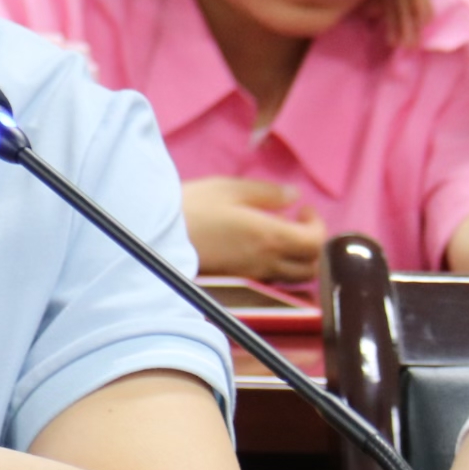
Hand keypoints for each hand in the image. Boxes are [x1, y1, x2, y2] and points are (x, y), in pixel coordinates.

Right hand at [182, 176, 324, 285]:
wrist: (150, 238)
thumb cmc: (189, 208)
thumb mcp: (230, 188)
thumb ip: (268, 193)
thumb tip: (293, 197)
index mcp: (268, 236)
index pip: (315, 243)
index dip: (318, 226)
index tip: (302, 210)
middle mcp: (263, 262)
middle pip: (309, 268)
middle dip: (312, 247)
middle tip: (298, 225)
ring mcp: (248, 275)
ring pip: (290, 279)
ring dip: (296, 261)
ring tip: (282, 239)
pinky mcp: (233, 281)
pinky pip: (268, 281)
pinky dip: (277, 268)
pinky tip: (260, 250)